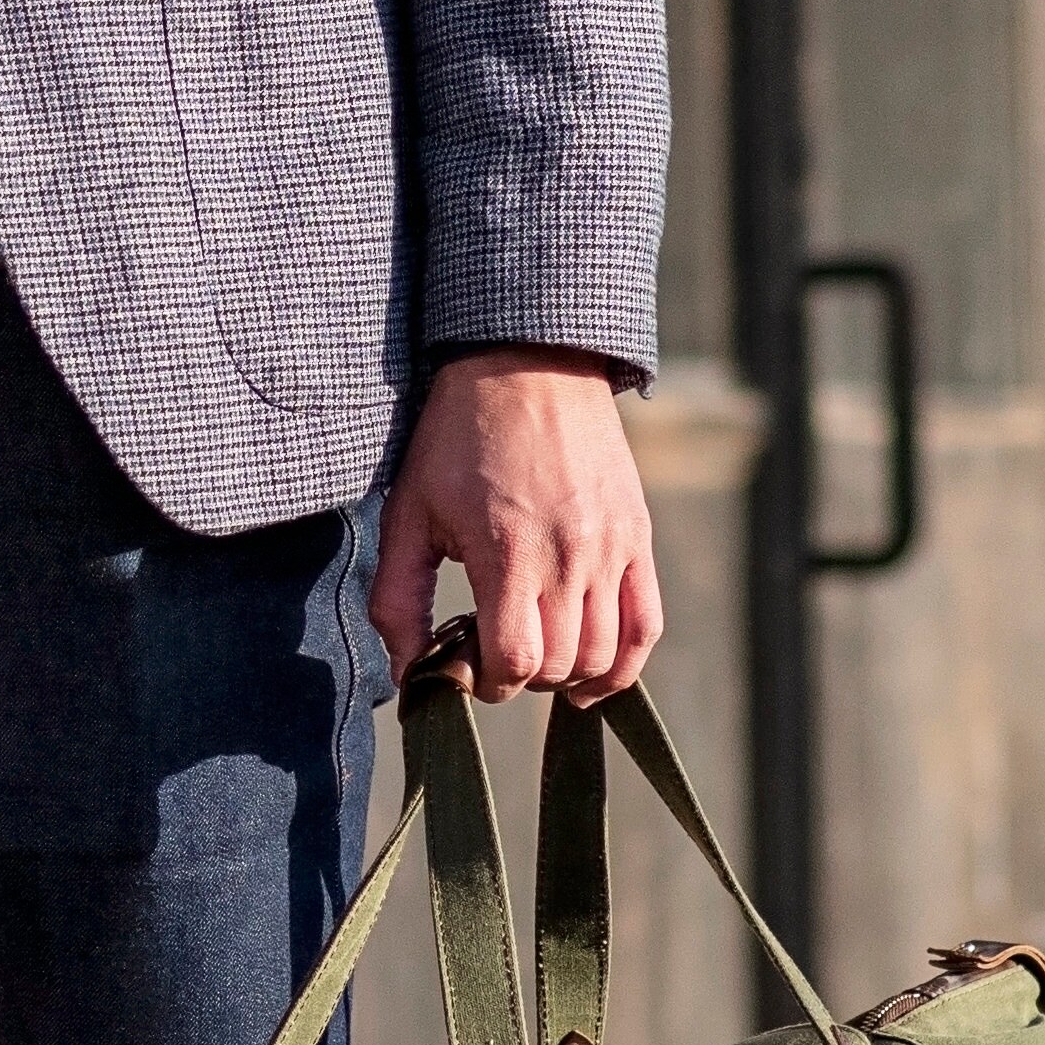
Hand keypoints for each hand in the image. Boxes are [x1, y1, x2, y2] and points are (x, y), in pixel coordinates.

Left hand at [371, 349, 662, 705]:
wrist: (529, 361)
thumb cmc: (459, 437)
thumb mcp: (409, 515)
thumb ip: (398, 602)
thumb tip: (408, 676)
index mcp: (509, 553)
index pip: (514, 663)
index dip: (486, 682)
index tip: (466, 663)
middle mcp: (568, 556)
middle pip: (558, 667)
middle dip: (521, 677)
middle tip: (495, 650)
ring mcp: (611, 548)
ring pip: (602, 656)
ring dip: (565, 675)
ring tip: (537, 654)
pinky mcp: (637, 537)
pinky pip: (646, 625)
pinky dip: (622, 666)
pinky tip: (591, 680)